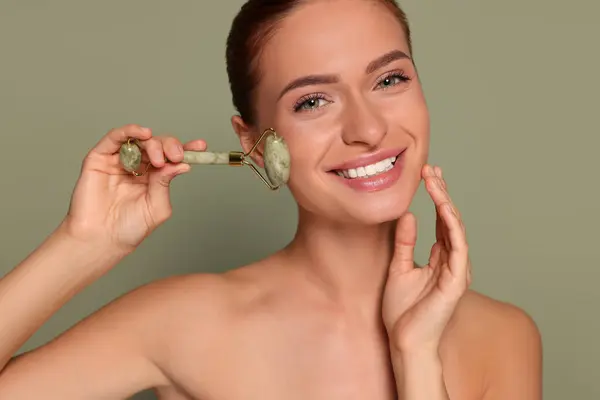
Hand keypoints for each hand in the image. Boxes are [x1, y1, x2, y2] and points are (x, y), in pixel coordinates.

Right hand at [63, 124, 205, 253]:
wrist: (101, 239)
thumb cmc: (128, 228)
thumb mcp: (157, 207)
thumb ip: (165, 184)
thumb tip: (182, 164)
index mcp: (154, 178)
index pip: (172, 159)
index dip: (187, 150)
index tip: (201, 146)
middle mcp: (137, 166)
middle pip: (158, 146)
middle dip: (171, 147)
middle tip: (176, 156)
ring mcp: (119, 161)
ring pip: (140, 140)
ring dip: (153, 143)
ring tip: (159, 157)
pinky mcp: (100, 158)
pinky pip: (115, 137)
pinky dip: (130, 131)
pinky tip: (143, 134)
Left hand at [382, 164, 471, 354]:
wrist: (404, 341)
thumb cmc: (402, 312)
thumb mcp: (398, 268)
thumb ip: (404, 243)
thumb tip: (407, 215)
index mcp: (438, 258)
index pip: (440, 221)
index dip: (435, 197)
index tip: (426, 174)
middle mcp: (451, 261)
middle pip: (449, 219)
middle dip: (441, 192)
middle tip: (430, 169)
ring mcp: (456, 270)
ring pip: (455, 228)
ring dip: (446, 202)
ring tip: (434, 180)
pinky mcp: (456, 280)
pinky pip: (458, 246)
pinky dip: (452, 225)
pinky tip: (444, 206)